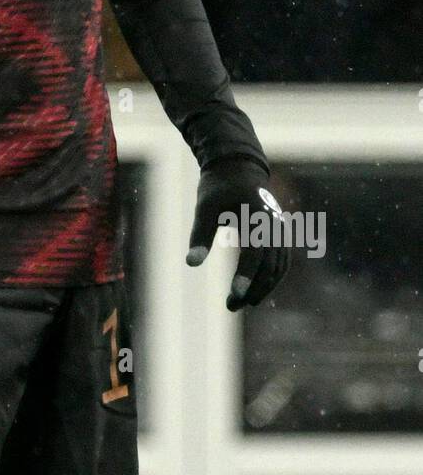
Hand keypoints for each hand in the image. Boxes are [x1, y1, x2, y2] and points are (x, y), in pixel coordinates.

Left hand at [187, 158, 290, 310]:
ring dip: (263, 287)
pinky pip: (282, 261)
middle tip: (231, 306)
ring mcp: (281, 229)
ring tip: (240, 303)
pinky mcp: (281, 233)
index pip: (254, 251)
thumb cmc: (218, 188)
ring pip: (278, 266)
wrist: (238, 168)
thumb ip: (200, 235)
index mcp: (255, 215)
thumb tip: (191, 263)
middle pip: (268, 264)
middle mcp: (274, 224)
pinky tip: (255, 291)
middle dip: (252, 288)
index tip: (235, 294)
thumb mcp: (205, 208)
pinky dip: (272, 278)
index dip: (245, 274)